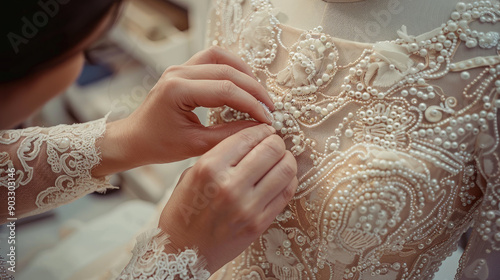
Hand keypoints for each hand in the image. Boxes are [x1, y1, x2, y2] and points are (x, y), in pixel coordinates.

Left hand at [93, 46, 273, 176]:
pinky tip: (243, 82)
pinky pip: (212, 58)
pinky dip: (231, 67)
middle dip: (253, 89)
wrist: (135, 138)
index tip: (267, 118)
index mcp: (177, 91)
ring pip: (221, 58)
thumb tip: (258, 129)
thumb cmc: (158, 144)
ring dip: (244, 73)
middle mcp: (178, 73)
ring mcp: (180, 68)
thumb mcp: (195, 145)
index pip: (225, 90)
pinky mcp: (183, 69)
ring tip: (259, 93)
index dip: (251, 104)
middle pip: (227, 71)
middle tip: (269, 108)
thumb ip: (228, 135)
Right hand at [158, 124, 297, 272]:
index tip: (264, 130)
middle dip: (276, 142)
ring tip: (281, 159)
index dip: (261, 130)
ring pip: (285, 169)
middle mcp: (229, 185)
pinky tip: (280, 178)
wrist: (183, 251)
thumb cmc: (185, 210)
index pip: (247, 136)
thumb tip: (252, 139)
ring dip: (287, 159)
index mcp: (209, 167)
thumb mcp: (192, 174)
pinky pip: (286, 193)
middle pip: (272, 149)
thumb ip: (220, 155)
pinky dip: (288, 180)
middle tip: (274, 143)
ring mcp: (247, 206)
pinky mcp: (259, 223)